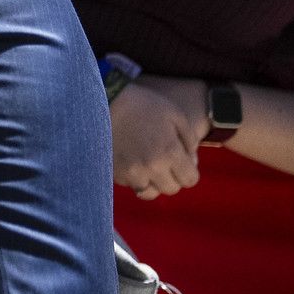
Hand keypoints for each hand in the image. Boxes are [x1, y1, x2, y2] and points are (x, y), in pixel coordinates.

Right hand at [111, 75, 204, 198]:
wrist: (102, 101)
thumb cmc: (141, 104)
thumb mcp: (174, 114)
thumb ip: (189, 140)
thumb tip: (191, 161)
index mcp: (169, 153)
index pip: (190, 180)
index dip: (189, 170)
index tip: (181, 160)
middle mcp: (151, 168)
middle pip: (170, 189)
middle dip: (172, 177)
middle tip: (164, 160)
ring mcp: (130, 173)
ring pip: (149, 192)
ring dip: (152, 182)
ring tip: (146, 165)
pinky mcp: (114, 174)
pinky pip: (130, 185)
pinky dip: (133, 177)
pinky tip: (130, 160)